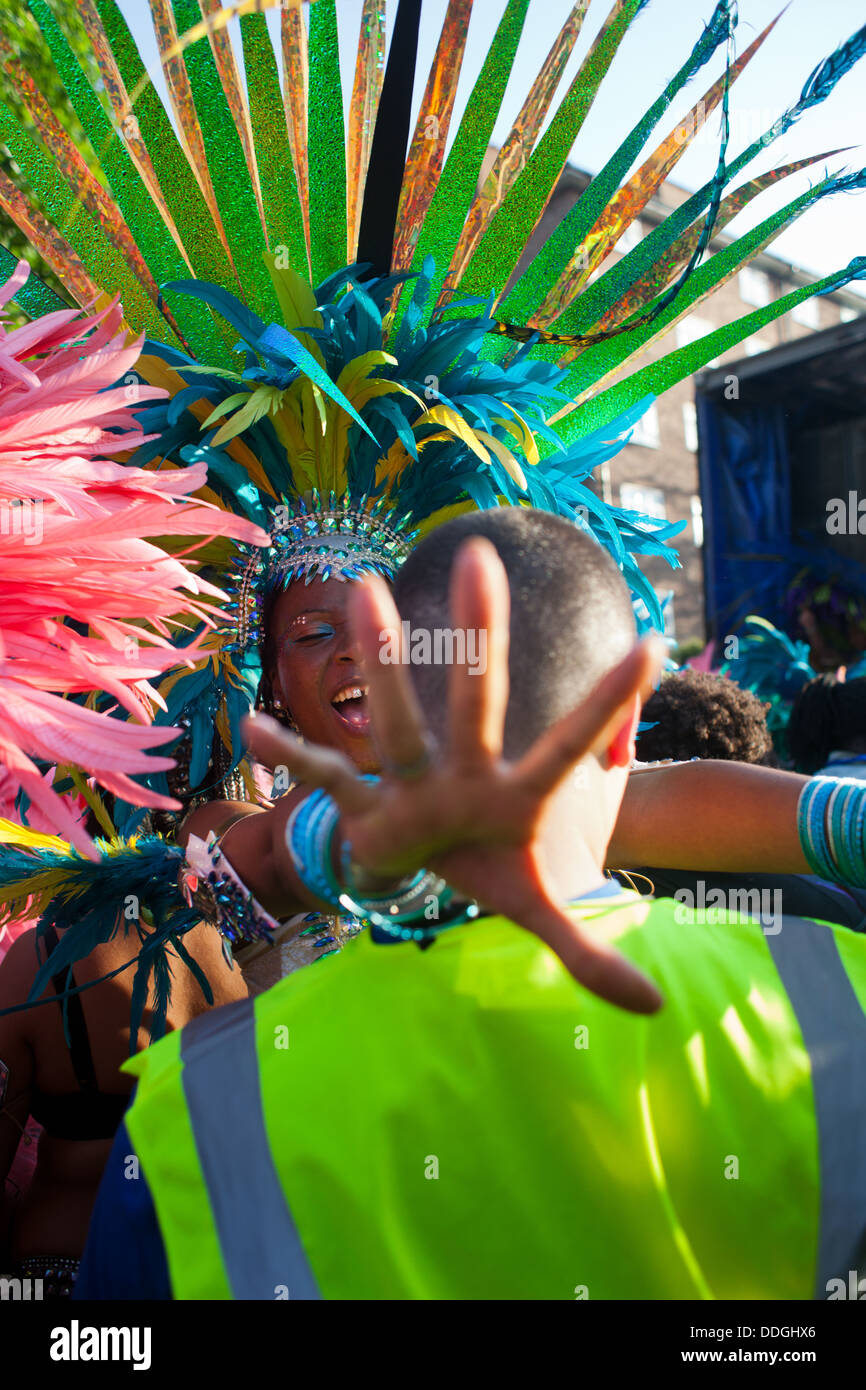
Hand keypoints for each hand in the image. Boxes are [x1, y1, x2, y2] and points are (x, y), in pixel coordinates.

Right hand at [244, 538, 664, 1013]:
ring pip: (395, 721)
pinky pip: (327, 779)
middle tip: (477, 558)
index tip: (651, 642)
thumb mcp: (536, 907)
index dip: (608, 702)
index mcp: (517, 793)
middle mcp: (465, 772)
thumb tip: (655, 1007)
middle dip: (479, 636)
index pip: (570, 743)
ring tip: (364, 591)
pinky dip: (292, 759)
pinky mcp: (365, 805)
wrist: (422, 865)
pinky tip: (256, 729)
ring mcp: (412, 782)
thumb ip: (588, 949)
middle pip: (476, 702)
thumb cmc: (486, 864)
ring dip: (382, 665)